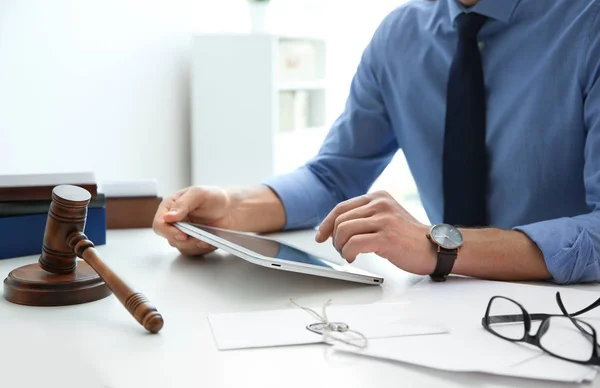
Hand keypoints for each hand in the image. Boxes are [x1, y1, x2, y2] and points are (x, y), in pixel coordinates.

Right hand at [153, 186, 236, 255]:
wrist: (231, 209)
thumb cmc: (215, 198)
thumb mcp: (198, 194)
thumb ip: (183, 204)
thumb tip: (168, 217)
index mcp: (170, 207)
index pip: (160, 224)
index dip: (168, 232)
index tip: (182, 234)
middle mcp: (174, 221)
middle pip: (170, 238)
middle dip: (186, 240)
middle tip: (200, 237)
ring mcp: (183, 233)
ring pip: (181, 247)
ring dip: (195, 245)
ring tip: (208, 238)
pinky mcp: (192, 242)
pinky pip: (192, 252)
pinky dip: (201, 249)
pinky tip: (210, 241)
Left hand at [315, 191, 434, 274]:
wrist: (434, 248)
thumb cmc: (408, 237)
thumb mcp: (386, 217)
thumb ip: (365, 216)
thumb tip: (336, 227)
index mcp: (378, 197)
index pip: (341, 208)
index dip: (327, 223)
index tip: (320, 236)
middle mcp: (380, 204)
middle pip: (340, 220)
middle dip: (335, 239)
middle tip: (341, 250)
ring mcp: (384, 220)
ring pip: (344, 231)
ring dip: (341, 247)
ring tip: (348, 255)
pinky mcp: (386, 237)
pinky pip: (354, 244)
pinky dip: (348, 253)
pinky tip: (353, 258)